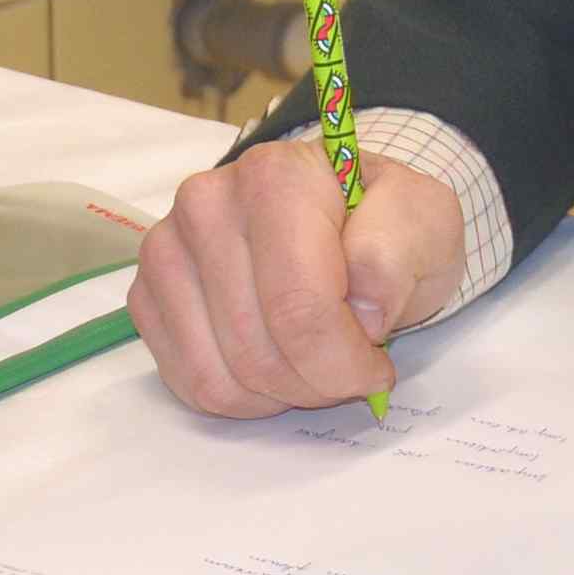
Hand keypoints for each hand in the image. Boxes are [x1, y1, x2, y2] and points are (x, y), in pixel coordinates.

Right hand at [131, 139, 464, 416]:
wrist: (343, 219)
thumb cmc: (384, 226)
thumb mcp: (425, 223)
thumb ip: (398, 253)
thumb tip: (361, 308)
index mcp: (274, 178)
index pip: (299, 308)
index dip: (345, 362)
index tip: (377, 367)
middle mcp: (205, 204)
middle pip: (258, 351)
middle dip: (318, 383)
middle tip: (351, 368)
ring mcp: (167, 251)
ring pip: (221, 376)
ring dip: (282, 394)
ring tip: (316, 362)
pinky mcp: (148, 295)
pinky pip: (190, 382)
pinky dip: (243, 396)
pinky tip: (277, 366)